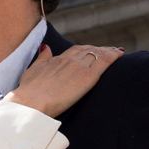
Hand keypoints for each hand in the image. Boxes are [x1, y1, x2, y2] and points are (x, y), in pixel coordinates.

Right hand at [5, 45, 122, 116]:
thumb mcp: (33, 71)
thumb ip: (42, 59)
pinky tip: (120, 54)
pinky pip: (104, 61)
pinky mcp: (87, 76)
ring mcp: (78, 67)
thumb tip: (46, 47)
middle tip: (107, 50)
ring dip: (107, 51)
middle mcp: (68, 60)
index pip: (74, 51)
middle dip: (97, 49)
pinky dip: (113, 56)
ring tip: (116, 52)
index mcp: (56, 60)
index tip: (91, 50)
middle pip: (87, 50)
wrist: (31, 101)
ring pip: (97, 53)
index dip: (85, 50)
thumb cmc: (29, 91)